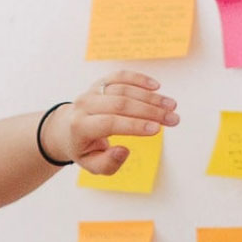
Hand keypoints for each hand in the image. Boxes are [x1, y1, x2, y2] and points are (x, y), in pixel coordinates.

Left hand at [55, 69, 177, 169]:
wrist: (68, 128)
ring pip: (124, 89)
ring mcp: (92, 91)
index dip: (134, 125)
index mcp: (80, 126)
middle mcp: (84, 104)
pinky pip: (121, 76)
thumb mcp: (92, 165)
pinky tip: (157, 87)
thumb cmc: (85, 149)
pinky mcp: (100, 82)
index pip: (109, 123)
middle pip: (120, 104)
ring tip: (172, 106)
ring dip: (150, 97)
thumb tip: (124, 151)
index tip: (157, 129)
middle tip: (173, 119)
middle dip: (150, 111)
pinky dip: (139, 79)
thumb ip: (108, 163)